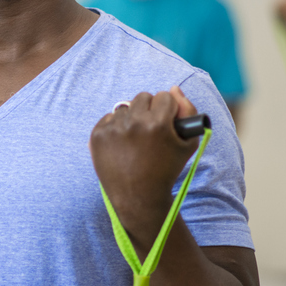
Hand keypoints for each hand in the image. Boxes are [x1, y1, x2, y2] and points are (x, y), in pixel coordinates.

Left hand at [90, 87, 200, 239]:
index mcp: (157, 123)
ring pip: (126, 107)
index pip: (164, 96)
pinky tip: (122, 144)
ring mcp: (113, 128)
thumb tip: (173, 88)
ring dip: (132, 118)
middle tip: (150, 129)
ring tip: (137, 140)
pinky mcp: (97, 135)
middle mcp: (134, 123)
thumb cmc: (167, 169)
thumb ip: (188, 110)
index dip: (168, 110)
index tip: (166, 123)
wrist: (138, 197)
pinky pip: (109, 118)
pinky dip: (116, 127)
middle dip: (149, 109)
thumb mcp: (188, 143)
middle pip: (143, 97)